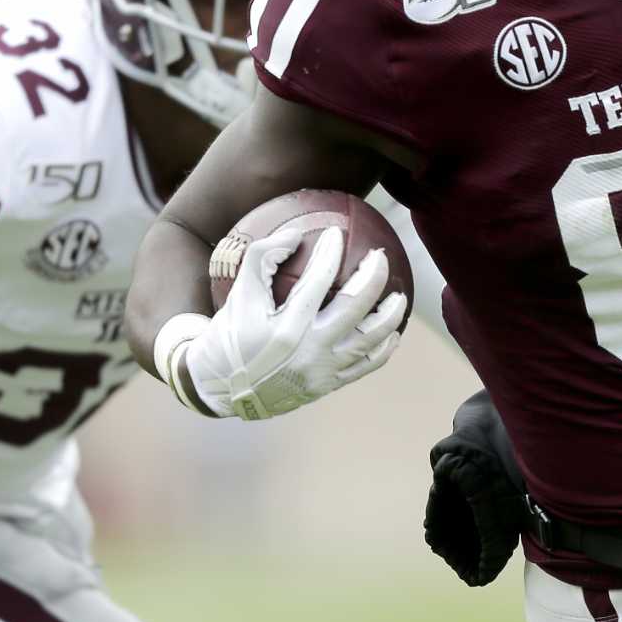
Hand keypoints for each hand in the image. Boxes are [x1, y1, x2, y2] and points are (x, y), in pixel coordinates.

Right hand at [173, 227, 405, 419]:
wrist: (223, 389)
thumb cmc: (230, 336)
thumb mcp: (239, 295)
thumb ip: (262, 258)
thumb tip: (296, 234)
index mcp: (286, 328)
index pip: (317, 281)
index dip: (329, 253)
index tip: (335, 233)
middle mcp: (309, 350)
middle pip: (355, 308)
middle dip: (373, 277)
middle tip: (380, 257)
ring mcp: (322, 371)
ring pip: (370, 340)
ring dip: (390, 315)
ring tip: (399, 296)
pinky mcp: (328, 386)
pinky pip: (366, 366)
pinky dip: (383, 348)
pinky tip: (392, 333)